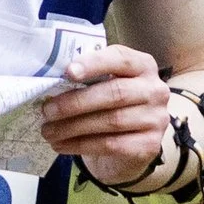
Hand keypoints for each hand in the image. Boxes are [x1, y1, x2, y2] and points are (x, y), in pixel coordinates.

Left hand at [40, 44, 203, 192]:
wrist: (130, 146)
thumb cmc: (111, 107)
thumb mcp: (103, 86)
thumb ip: (87, 79)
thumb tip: (50, 82)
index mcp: (143, 66)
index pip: (120, 58)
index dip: (94, 63)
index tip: (68, 72)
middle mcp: (155, 90)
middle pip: (115, 93)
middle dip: (76, 102)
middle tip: (47, 110)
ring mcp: (156, 119)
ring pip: (111, 121)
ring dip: (73, 127)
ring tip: (48, 131)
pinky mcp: (150, 145)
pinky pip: (111, 144)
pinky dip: (81, 145)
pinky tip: (61, 145)